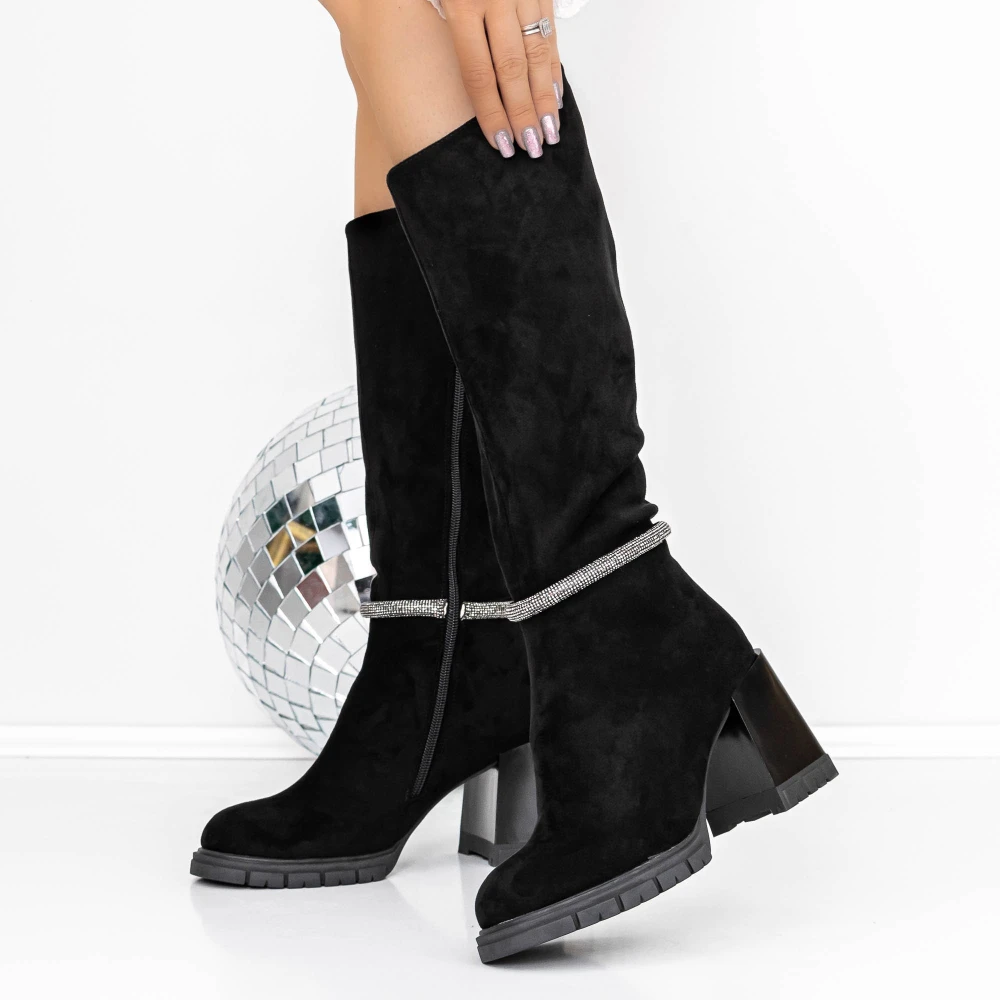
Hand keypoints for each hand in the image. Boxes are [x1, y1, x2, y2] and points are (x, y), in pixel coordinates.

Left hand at [442, 0, 562, 158]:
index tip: (502, 144)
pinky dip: (553, 68)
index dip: (491, 113)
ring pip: (537, 55)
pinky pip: (550, 32)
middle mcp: (496, 0)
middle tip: (531, 148)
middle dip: (523, 114)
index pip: (479, 74)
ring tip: (550, 132)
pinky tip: (556, 97)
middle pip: (511, 70)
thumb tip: (470, 90)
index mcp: (462, 6)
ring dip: (545, 98)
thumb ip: (449, 34)